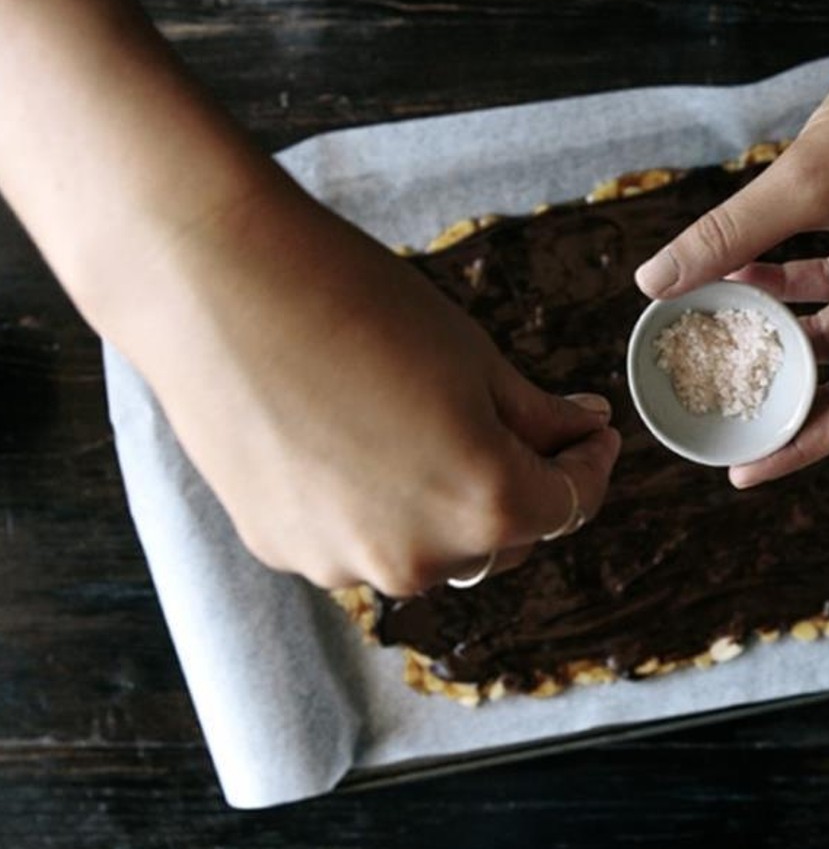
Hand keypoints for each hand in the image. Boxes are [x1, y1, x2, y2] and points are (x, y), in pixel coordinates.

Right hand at [127, 179, 620, 595]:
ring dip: (445, 505)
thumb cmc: (358, 305)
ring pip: (427, 548)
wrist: (217, 285)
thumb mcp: (476, 358)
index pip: (568, 507)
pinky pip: (358, 541)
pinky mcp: (283, 550)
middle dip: (518, 487)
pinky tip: (356, 441)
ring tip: (423, 427)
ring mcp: (344, 563)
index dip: (588, 467)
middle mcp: (420, 557)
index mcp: (486, 505)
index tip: (590, 435)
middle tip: (517, 424)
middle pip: (501, 539)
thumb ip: (538, 416)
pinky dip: (375, 507)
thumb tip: (585, 429)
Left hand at [635, 26, 828, 487]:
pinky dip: (790, 284)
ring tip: (717, 342)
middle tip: (723, 416)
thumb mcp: (805, 182)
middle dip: (782, 391)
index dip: (799, 447)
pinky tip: (740, 273)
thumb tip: (652, 280)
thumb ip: (729, 235)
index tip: (743, 470)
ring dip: (779, 330)